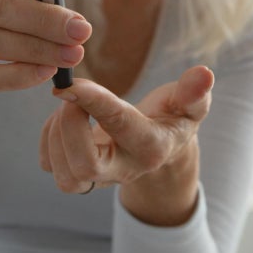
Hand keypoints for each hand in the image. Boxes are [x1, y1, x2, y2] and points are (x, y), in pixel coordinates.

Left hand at [39, 66, 214, 224]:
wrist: (160, 148)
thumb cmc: (173, 117)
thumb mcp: (190, 104)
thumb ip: (194, 92)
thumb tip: (204, 74)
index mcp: (151, 146)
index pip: (120, 124)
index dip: (94, 101)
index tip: (71, 81)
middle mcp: (125, 169)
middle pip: (85, 167)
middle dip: (69, 127)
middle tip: (70, 94)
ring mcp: (100, 179)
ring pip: (64, 174)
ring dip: (56, 133)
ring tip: (69, 104)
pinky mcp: (77, 177)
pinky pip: (49, 165)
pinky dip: (47, 138)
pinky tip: (64, 119)